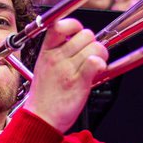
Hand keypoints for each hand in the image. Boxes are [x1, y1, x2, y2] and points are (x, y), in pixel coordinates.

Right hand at [23, 18, 107, 132]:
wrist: (41, 118)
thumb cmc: (46, 95)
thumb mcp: (45, 66)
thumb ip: (60, 51)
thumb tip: (82, 41)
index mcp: (47, 51)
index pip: (60, 25)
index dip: (75, 25)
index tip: (78, 34)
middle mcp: (57, 57)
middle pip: (85, 34)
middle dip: (93, 43)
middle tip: (91, 55)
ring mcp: (67, 69)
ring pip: (95, 46)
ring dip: (101, 55)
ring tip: (96, 65)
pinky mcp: (79, 81)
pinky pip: (95, 61)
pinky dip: (101, 64)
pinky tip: (98, 71)